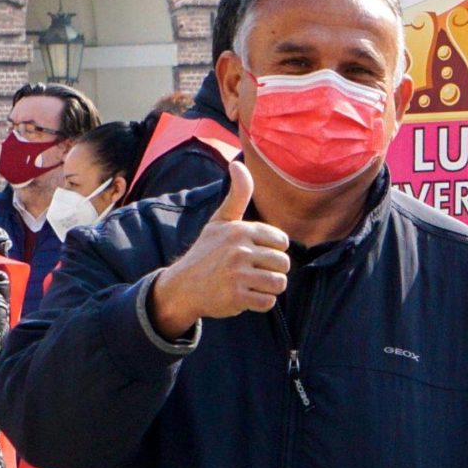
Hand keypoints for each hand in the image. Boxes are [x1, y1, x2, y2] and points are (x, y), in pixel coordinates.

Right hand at [148, 160, 288, 337]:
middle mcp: (239, 250)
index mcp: (239, 230)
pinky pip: (268, 302)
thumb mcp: (220, 220)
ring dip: (268, 287)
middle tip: (252, 271)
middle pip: (284, 263)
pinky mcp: (236, 296)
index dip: (272, 250)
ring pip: (279, 283)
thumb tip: (237, 164)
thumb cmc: (207, 251)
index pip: (282, 241)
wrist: (183, 286)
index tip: (254, 253)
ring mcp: (237, 274)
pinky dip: (260, 302)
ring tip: (250, 283)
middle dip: (272, 270)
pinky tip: (244, 295)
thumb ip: (237, 195)